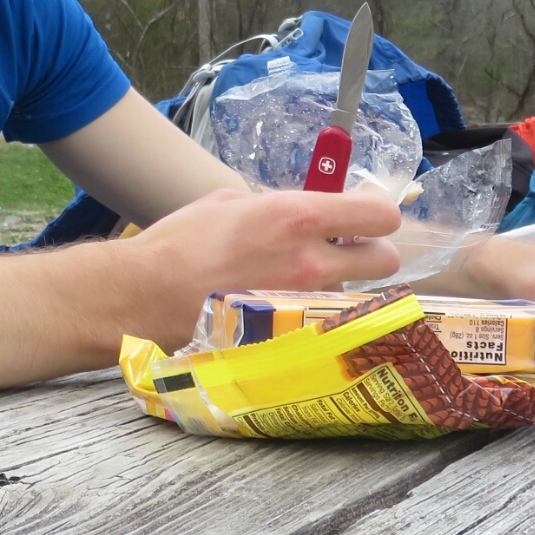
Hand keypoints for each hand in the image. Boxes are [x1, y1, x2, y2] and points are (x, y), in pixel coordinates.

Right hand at [122, 187, 402, 348]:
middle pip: (386, 259)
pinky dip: (312, 307)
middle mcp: (310, 261)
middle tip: (344, 245)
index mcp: (296, 216)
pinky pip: (322, 316)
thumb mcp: (230, 201)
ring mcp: (302, 303)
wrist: (148, 294)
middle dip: (371, 250)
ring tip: (298, 277)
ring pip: (354, 290)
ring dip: (339, 281)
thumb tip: (302, 211)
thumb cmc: (181, 242)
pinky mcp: (290, 332)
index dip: (377, 211)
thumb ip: (278, 205)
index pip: (380, 215)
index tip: (361, 211)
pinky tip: (281, 301)